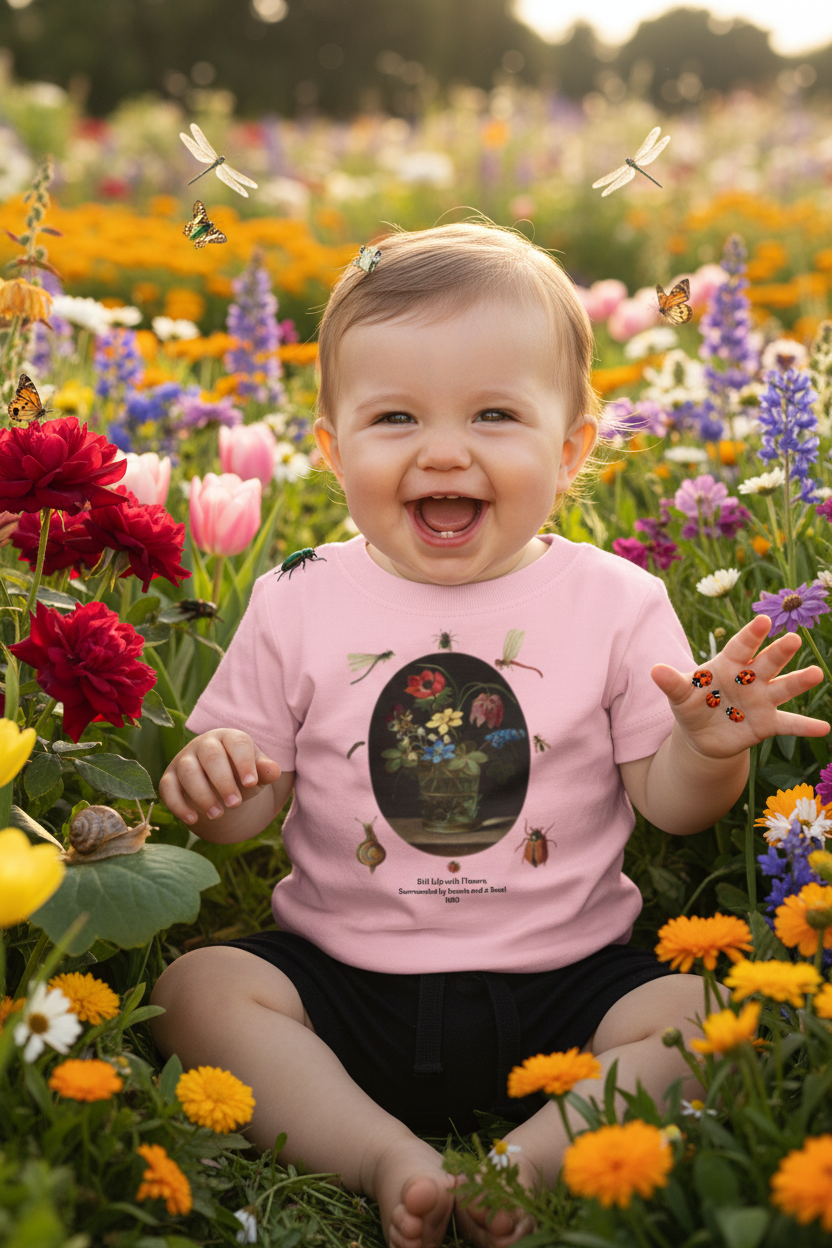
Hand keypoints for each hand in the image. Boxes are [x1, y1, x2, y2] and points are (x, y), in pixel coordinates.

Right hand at [159, 728, 281, 824]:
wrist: (217, 784)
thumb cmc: (240, 774)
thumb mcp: (255, 773)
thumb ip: (265, 771)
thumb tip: (273, 771)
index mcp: (229, 738)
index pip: (237, 743)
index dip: (244, 762)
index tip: (251, 783)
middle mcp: (204, 744)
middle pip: (211, 756)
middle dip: (223, 781)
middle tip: (235, 804)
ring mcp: (184, 759)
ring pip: (188, 771)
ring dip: (202, 795)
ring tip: (218, 815)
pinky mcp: (169, 777)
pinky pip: (168, 788)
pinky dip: (178, 805)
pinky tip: (193, 820)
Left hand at [651, 614, 829, 759]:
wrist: (703, 735)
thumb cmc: (694, 704)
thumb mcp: (680, 694)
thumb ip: (672, 682)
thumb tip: (654, 670)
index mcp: (728, 664)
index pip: (740, 646)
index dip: (751, 635)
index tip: (763, 621)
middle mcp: (750, 678)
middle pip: (766, 662)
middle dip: (778, 652)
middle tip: (792, 639)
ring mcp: (762, 700)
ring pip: (782, 688)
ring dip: (798, 682)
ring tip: (816, 674)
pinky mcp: (768, 723)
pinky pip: (788, 724)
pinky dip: (805, 726)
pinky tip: (825, 728)